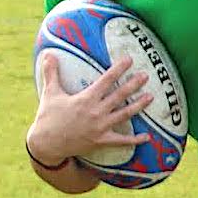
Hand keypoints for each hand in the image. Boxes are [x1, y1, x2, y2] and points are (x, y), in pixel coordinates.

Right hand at [29, 53, 150, 164]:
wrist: (46, 144)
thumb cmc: (48, 117)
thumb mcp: (50, 93)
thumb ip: (51, 73)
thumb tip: (48, 53)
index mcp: (85, 99)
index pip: (106, 80)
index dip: (118, 69)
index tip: (130, 60)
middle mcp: (96, 112)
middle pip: (119, 96)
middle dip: (133, 84)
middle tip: (146, 75)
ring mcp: (100, 127)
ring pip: (124, 115)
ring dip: (139, 106)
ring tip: (151, 97)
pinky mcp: (102, 141)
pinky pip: (122, 141)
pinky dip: (135, 140)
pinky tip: (148, 137)